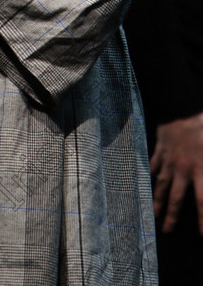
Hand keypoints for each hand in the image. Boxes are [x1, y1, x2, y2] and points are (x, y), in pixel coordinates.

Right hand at [150, 111, 202, 233]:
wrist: (181, 110)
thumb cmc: (202, 128)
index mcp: (200, 171)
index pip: (202, 202)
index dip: (202, 219)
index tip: (201, 234)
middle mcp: (182, 170)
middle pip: (175, 198)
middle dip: (171, 216)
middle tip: (166, 230)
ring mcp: (168, 161)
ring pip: (161, 185)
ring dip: (157, 201)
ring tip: (153, 214)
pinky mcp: (160, 151)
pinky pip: (153, 166)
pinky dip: (150, 175)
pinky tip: (147, 183)